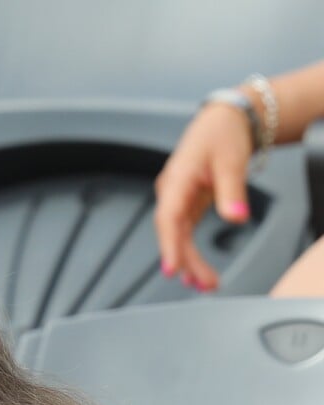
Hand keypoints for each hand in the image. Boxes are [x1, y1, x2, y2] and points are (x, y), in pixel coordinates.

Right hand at [153, 101, 253, 291]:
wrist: (224, 120)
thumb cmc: (222, 134)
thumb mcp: (232, 161)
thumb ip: (232, 193)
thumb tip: (236, 218)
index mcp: (176, 179)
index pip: (168, 217)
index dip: (169, 245)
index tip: (172, 268)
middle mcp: (171, 191)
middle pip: (173, 233)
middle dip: (186, 261)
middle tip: (204, 284)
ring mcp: (177, 199)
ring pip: (178, 236)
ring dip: (189, 261)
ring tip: (204, 284)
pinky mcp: (186, 204)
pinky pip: (184, 233)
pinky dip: (190, 251)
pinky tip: (197, 270)